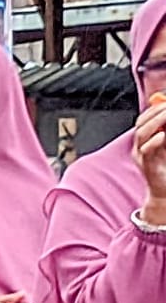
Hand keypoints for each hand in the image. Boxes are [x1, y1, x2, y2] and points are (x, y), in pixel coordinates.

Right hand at [136, 98, 165, 214]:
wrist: (165, 194)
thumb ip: (165, 133)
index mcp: (144, 141)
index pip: (144, 119)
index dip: (154, 108)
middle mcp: (139, 147)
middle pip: (141, 124)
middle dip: (156, 112)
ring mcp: (140, 157)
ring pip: (141, 134)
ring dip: (155, 122)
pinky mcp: (147, 167)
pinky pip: (147, 150)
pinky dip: (155, 141)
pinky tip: (163, 136)